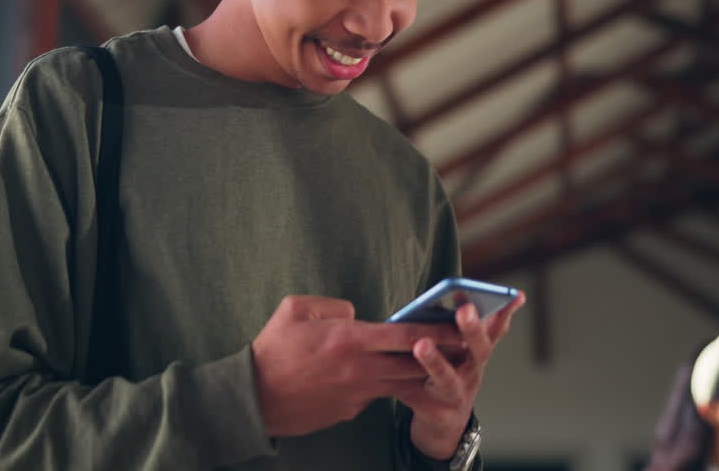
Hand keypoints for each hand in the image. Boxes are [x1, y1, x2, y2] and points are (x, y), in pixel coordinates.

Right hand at [250, 295, 464, 437]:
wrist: (253, 397)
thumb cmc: (271, 349)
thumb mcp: (295, 309)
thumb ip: (332, 306)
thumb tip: (355, 314)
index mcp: (349, 340)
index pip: (406, 334)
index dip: (437, 329)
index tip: (460, 325)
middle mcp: (360, 369)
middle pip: (414, 363)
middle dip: (442, 354)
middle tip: (465, 345)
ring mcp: (356, 394)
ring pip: (399, 383)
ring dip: (419, 373)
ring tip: (437, 363)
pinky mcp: (349, 411)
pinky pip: (374, 395)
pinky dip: (383, 385)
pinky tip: (382, 376)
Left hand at [397, 293, 525, 459]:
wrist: (443, 423)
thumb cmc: (449, 375)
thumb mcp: (462, 352)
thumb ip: (460, 328)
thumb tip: (451, 298)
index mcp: (479, 353)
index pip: (497, 329)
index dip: (504, 313)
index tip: (513, 295)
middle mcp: (473, 372)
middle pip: (480, 350)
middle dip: (473, 329)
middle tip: (465, 309)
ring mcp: (457, 394)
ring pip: (447, 377)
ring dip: (435, 361)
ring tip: (421, 344)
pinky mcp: (435, 411)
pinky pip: (416, 395)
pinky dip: (403, 385)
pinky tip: (389, 376)